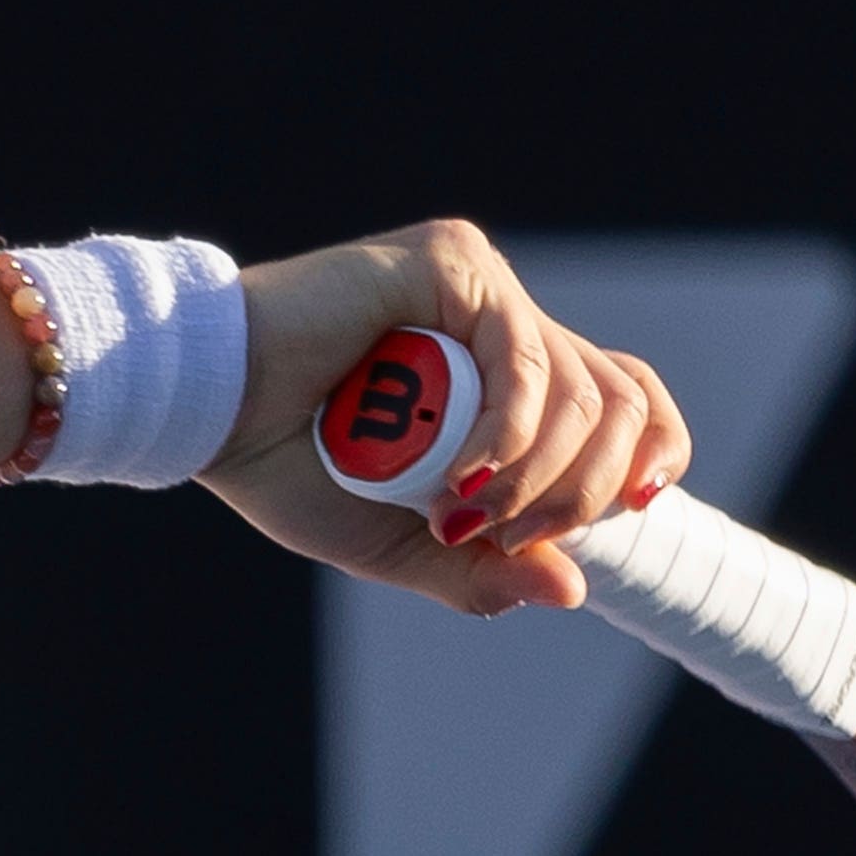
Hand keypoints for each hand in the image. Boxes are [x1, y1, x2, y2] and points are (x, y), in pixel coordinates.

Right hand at [202, 221, 695, 616]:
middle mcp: (503, 322)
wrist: (208, 412)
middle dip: (591, 489)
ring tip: (472, 516)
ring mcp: (483, 288)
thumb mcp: (399, 543)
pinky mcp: (454, 265)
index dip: (647, 455)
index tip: (630, 515)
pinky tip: (465, 476)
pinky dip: (508, 432)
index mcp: (500, 375)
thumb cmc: (286, 468)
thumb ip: (481, 569)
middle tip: (522, 538)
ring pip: (579, 389)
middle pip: (617, 399)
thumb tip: (571, 589)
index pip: (619, 399)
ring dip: (543, 475)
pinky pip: (522, 357)